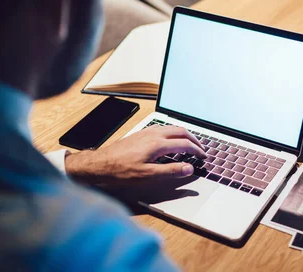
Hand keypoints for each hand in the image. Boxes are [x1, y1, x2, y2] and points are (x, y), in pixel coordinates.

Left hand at [64, 126, 206, 184]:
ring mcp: (147, 131)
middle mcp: (154, 134)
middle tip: (201, 149)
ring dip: (184, 134)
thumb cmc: (121, 171)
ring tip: (189, 144)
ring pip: (172, 127)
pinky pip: (163, 128)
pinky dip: (173, 133)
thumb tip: (189, 169)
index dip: (197, 150)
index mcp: (158, 144)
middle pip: (181, 131)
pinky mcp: (141, 133)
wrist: (99, 164)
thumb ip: (170, 171)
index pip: (185, 144)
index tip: (203, 157)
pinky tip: (171, 141)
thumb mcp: (147, 175)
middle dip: (194, 139)